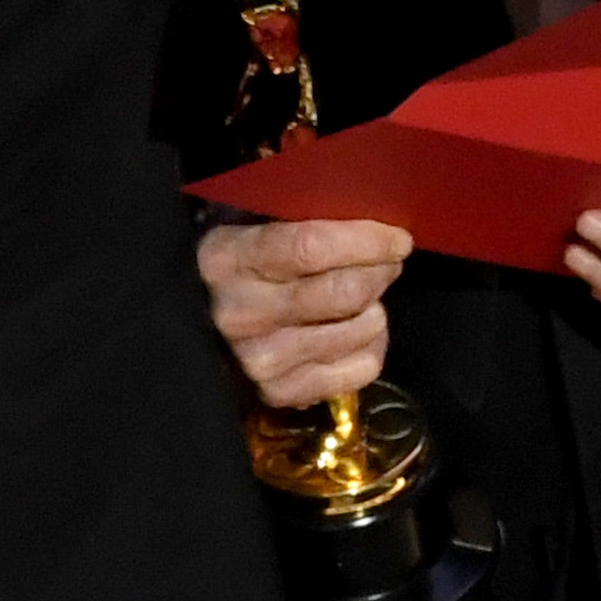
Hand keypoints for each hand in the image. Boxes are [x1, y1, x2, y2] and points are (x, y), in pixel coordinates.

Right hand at [198, 216, 411, 408]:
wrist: (203, 317)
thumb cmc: (242, 258)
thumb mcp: (253, 220)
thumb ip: (299, 213)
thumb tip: (369, 207)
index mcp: (226, 258)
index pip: (309, 247)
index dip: (365, 241)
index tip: (397, 238)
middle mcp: (238, 313)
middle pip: (343, 292)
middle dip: (380, 271)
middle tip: (386, 262)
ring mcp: (258, 359)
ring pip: (359, 330)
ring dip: (375, 308)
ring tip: (361, 296)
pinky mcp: (280, 393)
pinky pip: (362, 368)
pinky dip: (371, 345)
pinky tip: (353, 331)